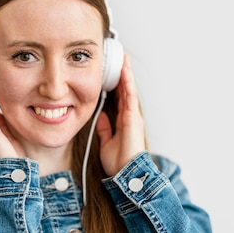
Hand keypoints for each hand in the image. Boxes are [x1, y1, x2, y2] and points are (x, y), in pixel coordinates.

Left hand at [96, 55, 145, 175]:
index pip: (120, 98)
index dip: (118, 85)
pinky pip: (130, 96)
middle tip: (122, 60)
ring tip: (124, 60)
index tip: (114, 73)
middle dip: (124, 76)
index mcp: (123, 121)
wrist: (126, 172)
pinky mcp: (133, 117)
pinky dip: (128, 84)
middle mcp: (130, 116)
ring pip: (129, 90)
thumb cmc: (119, 161)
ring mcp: (132, 116)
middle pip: (126, 91)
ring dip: (127, 75)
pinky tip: (125, 72)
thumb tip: (100, 117)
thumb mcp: (106, 142)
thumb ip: (105, 129)